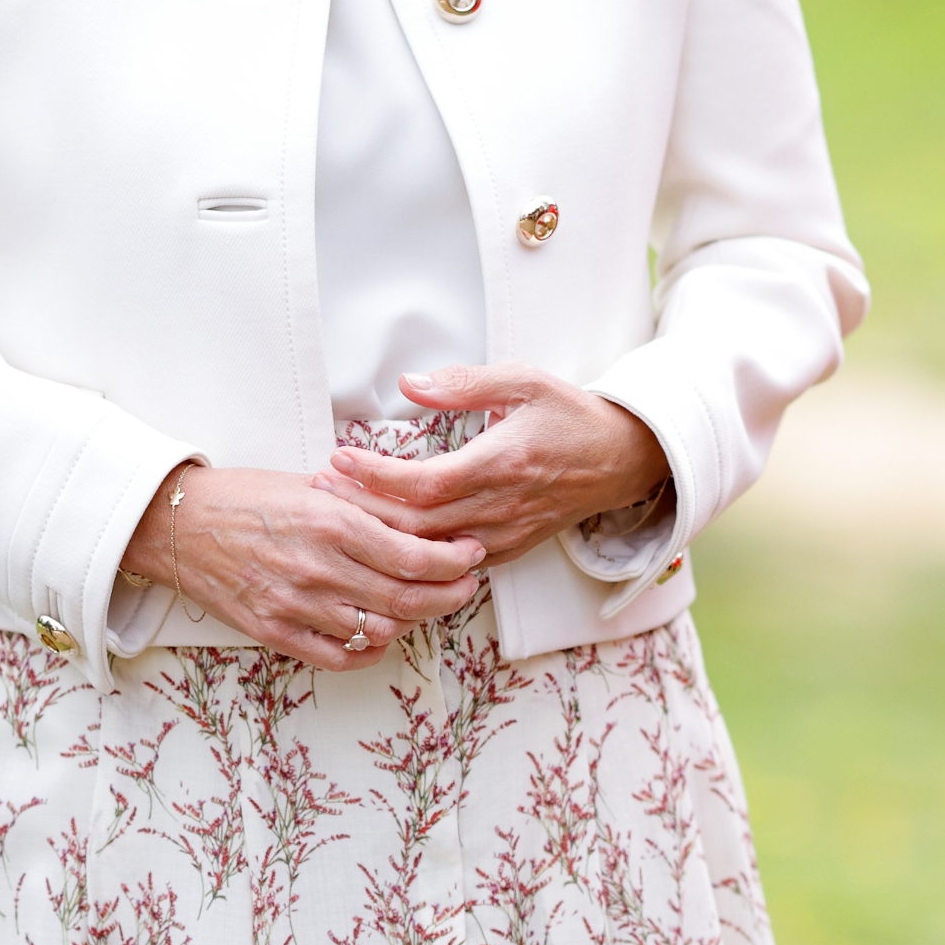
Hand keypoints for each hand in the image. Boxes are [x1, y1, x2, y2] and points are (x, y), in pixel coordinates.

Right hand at [119, 463, 484, 671]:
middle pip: (407, 598)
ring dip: (414, 621)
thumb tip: (427, 518)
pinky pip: (341, 657)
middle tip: (464, 585)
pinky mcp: (276, 633)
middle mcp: (316, 567)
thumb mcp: (313, 484)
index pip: (414, 555)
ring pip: (380, 630)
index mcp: (329, 521)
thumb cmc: (247, 497)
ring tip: (425, 604)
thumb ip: (369, 503)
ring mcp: (295, 605)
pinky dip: (372, 650)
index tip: (471, 555)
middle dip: (449, 595)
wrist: (178, 525)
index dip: (454, 561)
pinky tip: (383, 634)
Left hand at [315, 368, 670, 563]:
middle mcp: (501, 507)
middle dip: (363, 508)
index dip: (375, 476)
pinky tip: (383, 541)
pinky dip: (415, 556)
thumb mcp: (523, 381)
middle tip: (322, 487)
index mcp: (501, 464)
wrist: (622, 460)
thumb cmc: (571, 416)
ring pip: (430, 549)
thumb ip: (463, 384)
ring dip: (382, 534)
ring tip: (340, 511)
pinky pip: (452, 563)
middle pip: (416, 524)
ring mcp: (505, 535)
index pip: (423, 483)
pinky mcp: (509, 550)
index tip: (339, 457)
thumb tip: (410, 384)